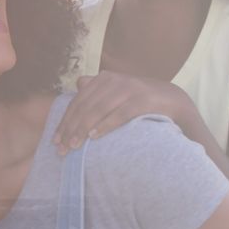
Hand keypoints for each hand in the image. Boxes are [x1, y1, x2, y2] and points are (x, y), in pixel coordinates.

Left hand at [53, 71, 198, 153]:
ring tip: (74, 146)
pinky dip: (105, 125)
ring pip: (98, 110)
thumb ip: (98, 88)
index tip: (55, 140)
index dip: (65, 121)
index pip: (78, 101)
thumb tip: (79, 83)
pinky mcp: (142, 100)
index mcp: (104, 78)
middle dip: (70, 129)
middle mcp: (114, 80)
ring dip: (83, 129)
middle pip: (84, 106)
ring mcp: (128, 89)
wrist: (172, 99)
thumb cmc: (139, 99)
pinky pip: (119, 114)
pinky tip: (94, 137)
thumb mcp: (117, 90)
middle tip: (62, 149)